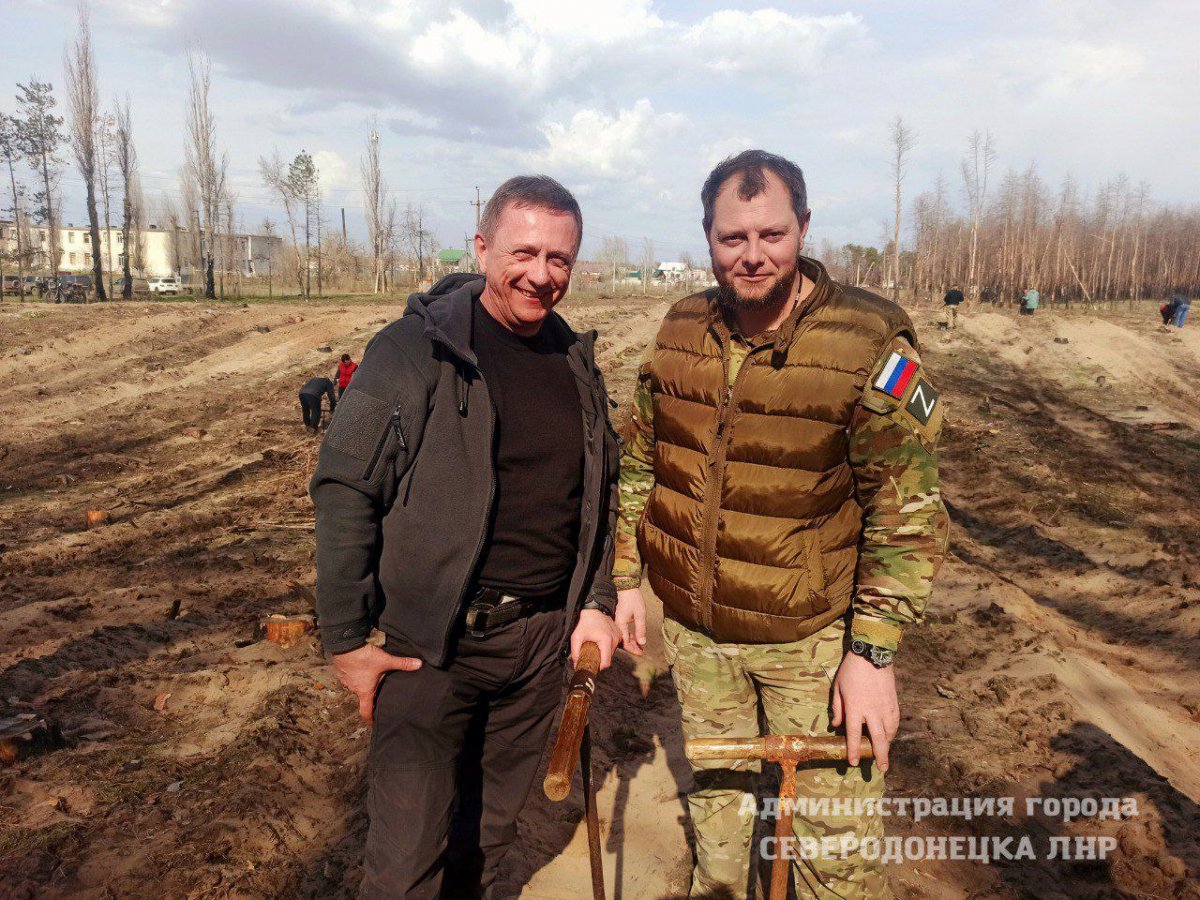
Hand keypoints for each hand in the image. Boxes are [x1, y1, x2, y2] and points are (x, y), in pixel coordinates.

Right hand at [332, 643, 421, 723]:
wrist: (345, 645)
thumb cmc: (364, 657)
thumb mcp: (386, 661)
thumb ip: (402, 663)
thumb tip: (419, 665)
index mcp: (364, 691)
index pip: (365, 711)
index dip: (370, 719)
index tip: (374, 723)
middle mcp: (353, 689)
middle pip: (363, 696)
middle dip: (371, 695)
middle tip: (379, 692)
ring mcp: (346, 681)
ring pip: (356, 685)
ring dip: (363, 683)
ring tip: (371, 677)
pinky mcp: (341, 672)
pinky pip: (349, 677)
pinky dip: (356, 674)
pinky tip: (361, 667)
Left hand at [570, 609, 621, 670]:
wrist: (592, 609)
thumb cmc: (584, 622)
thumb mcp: (576, 637)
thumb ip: (575, 652)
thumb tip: (576, 666)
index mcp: (606, 641)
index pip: (606, 663)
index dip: (598, 667)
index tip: (591, 665)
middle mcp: (615, 639)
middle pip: (608, 658)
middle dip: (600, 659)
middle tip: (591, 653)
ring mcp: (618, 636)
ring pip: (611, 652)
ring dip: (604, 652)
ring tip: (595, 645)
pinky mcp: (619, 634)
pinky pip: (614, 645)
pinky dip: (607, 646)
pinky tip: (600, 641)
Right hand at [614, 588, 647, 655]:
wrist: (626, 587)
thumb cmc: (633, 599)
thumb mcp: (640, 614)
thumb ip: (641, 629)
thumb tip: (642, 642)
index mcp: (620, 624)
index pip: (625, 642)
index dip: (633, 650)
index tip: (641, 653)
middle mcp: (616, 625)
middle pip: (622, 641)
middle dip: (632, 648)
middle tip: (641, 652)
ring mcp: (616, 622)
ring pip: (622, 637)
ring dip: (631, 642)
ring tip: (640, 646)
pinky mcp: (617, 620)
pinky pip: (622, 631)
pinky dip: (628, 636)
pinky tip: (635, 638)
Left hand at [831, 651, 899, 772]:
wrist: (872, 655)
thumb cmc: (851, 671)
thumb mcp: (837, 688)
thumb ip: (837, 708)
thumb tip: (837, 725)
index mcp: (855, 708)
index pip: (853, 734)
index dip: (853, 750)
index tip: (854, 762)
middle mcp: (872, 711)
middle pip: (878, 739)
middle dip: (879, 756)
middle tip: (881, 769)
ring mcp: (885, 707)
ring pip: (889, 732)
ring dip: (887, 745)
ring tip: (885, 754)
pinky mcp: (894, 702)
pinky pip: (895, 722)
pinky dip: (893, 732)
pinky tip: (890, 736)